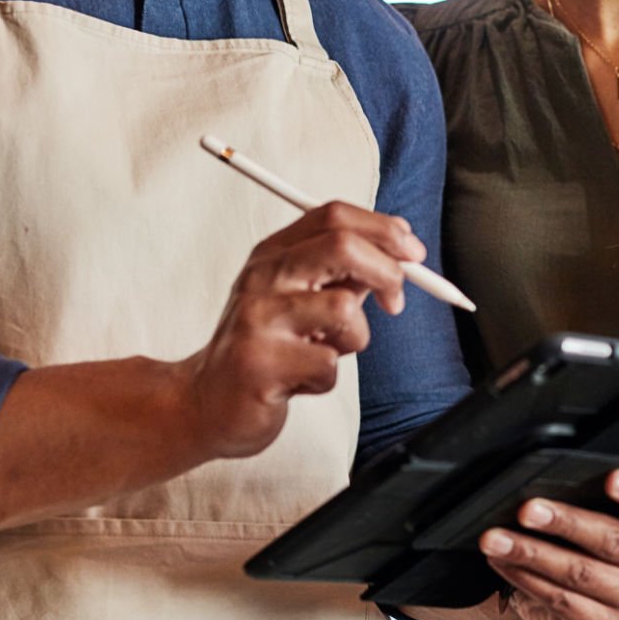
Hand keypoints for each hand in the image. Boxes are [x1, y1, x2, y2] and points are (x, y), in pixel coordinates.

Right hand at [182, 201, 421, 459]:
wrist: (206, 403)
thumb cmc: (264, 348)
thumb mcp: (300, 298)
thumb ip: (343, 273)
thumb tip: (401, 253)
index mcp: (273, 254)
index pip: (334, 216)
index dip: (383, 229)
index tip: (412, 252)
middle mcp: (262, 277)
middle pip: (342, 246)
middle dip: (387, 271)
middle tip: (395, 301)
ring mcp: (258, 319)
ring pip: (344, 310)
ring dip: (352, 339)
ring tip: (323, 352)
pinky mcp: (260, 364)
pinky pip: (328, 364)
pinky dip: (325, 378)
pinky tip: (299, 381)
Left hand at [479, 469, 618, 619]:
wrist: (593, 595)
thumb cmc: (598, 538)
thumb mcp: (610, 512)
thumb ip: (596, 494)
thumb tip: (546, 478)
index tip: (611, 479)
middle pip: (613, 539)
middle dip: (564, 522)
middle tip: (527, 510)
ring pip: (580, 573)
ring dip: (531, 553)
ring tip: (497, 538)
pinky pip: (562, 600)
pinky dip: (527, 579)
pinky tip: (505, 563)